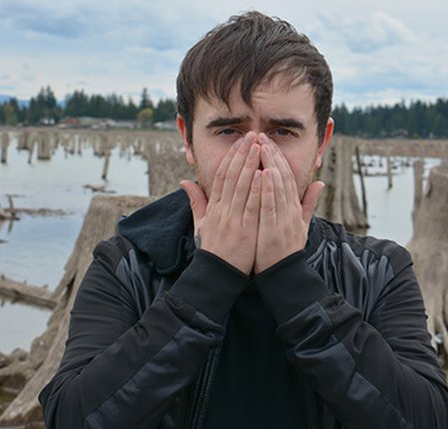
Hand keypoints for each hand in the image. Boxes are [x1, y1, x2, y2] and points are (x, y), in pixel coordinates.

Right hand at [180, 132, 261, 274]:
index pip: (221, 176)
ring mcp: (233, 220)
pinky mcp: (244, 231)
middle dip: (243, 154)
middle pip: (232, 176)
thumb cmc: (213, 249)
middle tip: (252, 135)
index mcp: (214, 207)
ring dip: (251, 165)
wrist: (216, 274)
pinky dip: (257, 190)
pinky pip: (251, 207)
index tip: (240, 142)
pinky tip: (264, 175)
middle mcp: (222, 210)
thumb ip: (196, 201)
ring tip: (259, 147)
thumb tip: (184, 181)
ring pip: (242, 187)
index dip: (231, 157)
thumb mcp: (200, 224)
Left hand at [254, 134, 323, 273]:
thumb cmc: (287, 250)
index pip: (287, 177)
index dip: (278, 158)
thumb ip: (309, 203)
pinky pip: (271, 206)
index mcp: (295, 208)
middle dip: (272, 155)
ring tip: (262, 147)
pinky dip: (268, 189)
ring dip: (270, 166)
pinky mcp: (274, 230)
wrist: (285, 275)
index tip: (267, 142)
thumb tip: (320, 183)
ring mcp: (283, 220)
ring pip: (277, 187)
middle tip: (261, 137)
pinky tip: (263, 173)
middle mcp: (290, 211)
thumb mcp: (302, 225)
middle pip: (282, 177)